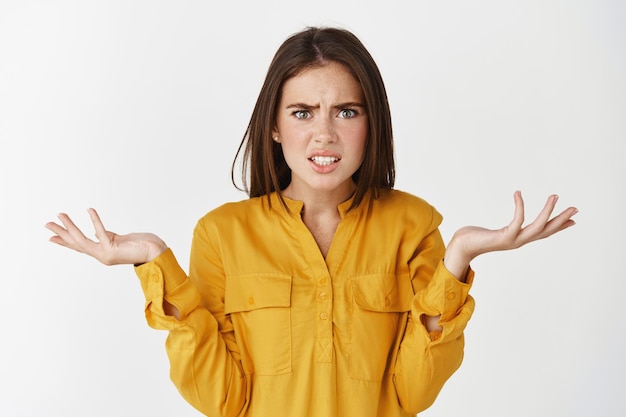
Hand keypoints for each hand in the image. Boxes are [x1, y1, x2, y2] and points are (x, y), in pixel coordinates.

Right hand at [45, 208, 167, 265]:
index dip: (64, 242)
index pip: (79, 246)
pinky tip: (89, 209)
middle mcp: (101, 255)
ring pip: (82, 240)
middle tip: (46, 224)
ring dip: (70, 227)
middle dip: (61, 233)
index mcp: (102, 253)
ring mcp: (106, 253)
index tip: (50, 237)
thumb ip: (108, 237)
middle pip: (76, 243)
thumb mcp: (120, 240)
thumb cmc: (142, 245)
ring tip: (60, 215)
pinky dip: (95, 220)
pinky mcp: (113, 248)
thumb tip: (98, 233)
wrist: (156, 252)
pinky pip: (101, 232)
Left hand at [444, 191, 577, 277]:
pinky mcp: (503, 236)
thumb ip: (508, 228)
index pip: (543, 232)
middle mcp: (519, 241)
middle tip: (575, 207)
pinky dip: (519, 206)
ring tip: (554, 196)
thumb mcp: (498, 231)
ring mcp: (512, 240)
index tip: (573, 219)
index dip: (559, 226)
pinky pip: (516, 220)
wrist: (461, 246)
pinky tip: (518, 193)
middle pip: (546, 230)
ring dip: (547, 211)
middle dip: (561, 219)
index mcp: (519, 239)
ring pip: (537, 226)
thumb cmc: (476, 237)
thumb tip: (512, 225)